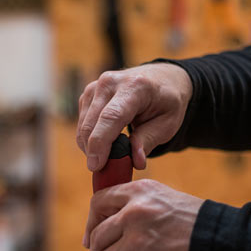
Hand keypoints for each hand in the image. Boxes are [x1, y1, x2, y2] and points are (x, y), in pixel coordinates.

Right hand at [77, 63, 191, 170]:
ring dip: (91, 147)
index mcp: (135, 86)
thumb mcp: (168, 123)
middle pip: (92, 123)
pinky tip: (106, 143)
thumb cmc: (166, 102)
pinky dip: (90, 139)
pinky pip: (82, 123)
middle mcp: (110, 82)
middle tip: (106, 171)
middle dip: (94, 152)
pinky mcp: (88, 94)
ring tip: (111, 156)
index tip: (95, 166)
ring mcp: (95, 86)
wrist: (161, 79)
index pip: (111, 117)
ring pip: (83, 126)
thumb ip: (149, 141)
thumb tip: (136, 161)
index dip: (100, 143)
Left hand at [84, 179, 202, 250]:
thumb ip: (135, 208)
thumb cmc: (197, 226)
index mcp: (139, 192)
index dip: (92, 224)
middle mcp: (135, 212)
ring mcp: (140, 239)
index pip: (98, 203)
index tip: (93, 240)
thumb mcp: (165, 201)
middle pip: (98, 238)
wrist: (225, 244)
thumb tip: (105, 232)